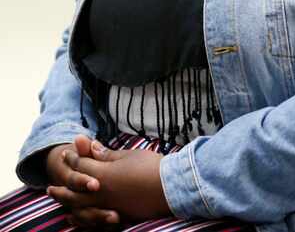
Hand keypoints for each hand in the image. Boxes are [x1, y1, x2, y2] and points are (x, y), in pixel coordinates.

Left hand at [48, 139, 171, 221]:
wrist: (170, 188)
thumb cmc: (151, 167)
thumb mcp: (128, 155)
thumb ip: (107, 154)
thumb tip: (90, 148)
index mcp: (104, 174)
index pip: (81, 165)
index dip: (73, 158)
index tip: (67, 152)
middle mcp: (102, 192)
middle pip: (75, 190)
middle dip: (62, 186)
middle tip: (50, 186)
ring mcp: (109, 206)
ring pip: (80, 207)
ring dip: (67, 203)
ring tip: (59, 202)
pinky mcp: (118, 216)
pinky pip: (92, 220)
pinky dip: (81, 218)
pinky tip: (76, 217)